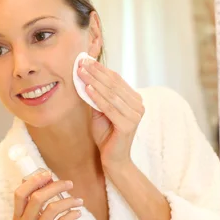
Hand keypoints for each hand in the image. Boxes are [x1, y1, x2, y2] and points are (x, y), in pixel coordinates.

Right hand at [13, 172, 82, 219]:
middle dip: (55, 186)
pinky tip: (78, 213)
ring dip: (68, 200)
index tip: (48, 174)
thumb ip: (37, 204)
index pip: (19, 193)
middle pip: (36, 198)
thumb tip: (46, 178)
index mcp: (18, 219)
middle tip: (69, 183)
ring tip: (79, 200)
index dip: (33, 181)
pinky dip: (72, 214)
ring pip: (51, 209)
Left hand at [78, 59, 144, 175]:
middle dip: (96, 72)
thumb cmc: (106, 134)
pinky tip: (87, 89)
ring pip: (111, 94)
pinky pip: (109, 108)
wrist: (113, 159)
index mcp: (134, 99)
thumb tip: (84, 75)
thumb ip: (96, 95)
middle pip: (114, 84)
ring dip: (94, 81)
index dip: (100, 69)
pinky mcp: (128, 125)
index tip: (85, 60)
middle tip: (81, 63)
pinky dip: (97, 97)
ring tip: (81, 73)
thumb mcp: (99, 111)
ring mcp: (135, 115)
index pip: (116, 79)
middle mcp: (138, 105)